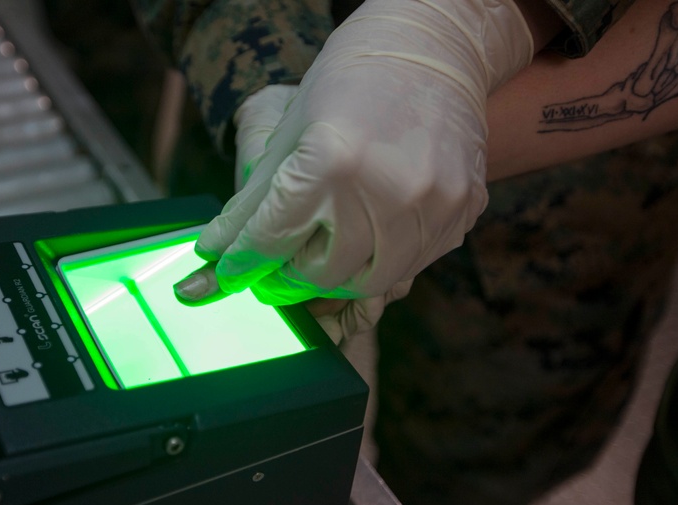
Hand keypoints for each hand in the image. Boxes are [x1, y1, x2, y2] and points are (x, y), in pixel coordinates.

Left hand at [176, 0, 533, 337]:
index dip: (244, 263)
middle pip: (322, 274)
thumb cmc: (349, 86)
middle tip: (284, 261)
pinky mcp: (462, 212)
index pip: (273, 240)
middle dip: (294, 274)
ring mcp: (431, 206)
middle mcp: (385, 190)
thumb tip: (215, 255)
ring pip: (371, 281)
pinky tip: (373, 230)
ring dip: (340, 274)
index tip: (231, 275)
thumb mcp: (288, 136)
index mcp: (330, 163)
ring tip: (327, 248)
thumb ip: (250, 204)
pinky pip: (414, 264)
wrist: (431, 51)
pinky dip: (384, 258)